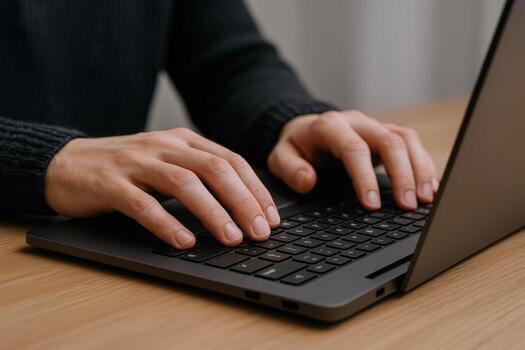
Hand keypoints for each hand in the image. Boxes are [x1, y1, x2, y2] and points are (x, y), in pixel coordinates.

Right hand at [45, 128, 279, 248]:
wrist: (66, 163)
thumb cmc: (125, 170)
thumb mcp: (167, 164)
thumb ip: (199, 176)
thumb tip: (242, 207)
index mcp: (183, 140)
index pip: (231, 161)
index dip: (255, 189)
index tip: (272, 218)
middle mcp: (164, 146)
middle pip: (214, 169)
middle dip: (243, 201)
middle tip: (260, 232)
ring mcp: (136, 162)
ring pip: (184, 183)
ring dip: (213, 213)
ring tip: (232, 238)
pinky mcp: (110, 183)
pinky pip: (143, 204)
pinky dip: (166, 224)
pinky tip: (183, 242)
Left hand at [267, 110, 438, 209]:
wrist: (304, 130)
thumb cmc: (295, 146)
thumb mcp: (280, 157)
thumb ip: (289, 168)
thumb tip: (307, 181)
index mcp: (330, 126)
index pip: (354, 148)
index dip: (365, 177)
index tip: (372, 205)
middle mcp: (356, 122)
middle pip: (389, 140)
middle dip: (402, 174)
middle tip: (408, 205)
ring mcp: (373, 126)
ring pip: (406, 139)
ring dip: (419, 168)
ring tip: (425, 198)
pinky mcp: (385, 134)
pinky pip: (411, 143)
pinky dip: (423, 164)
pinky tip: (429, 186)